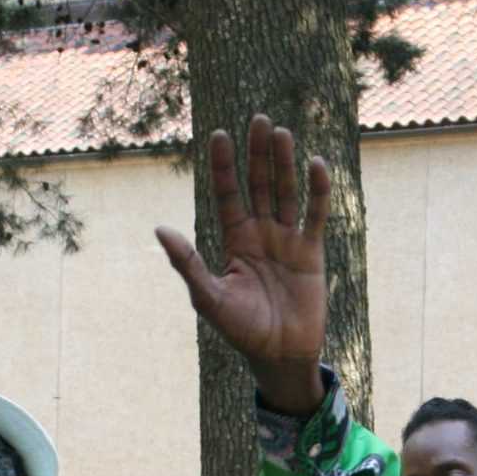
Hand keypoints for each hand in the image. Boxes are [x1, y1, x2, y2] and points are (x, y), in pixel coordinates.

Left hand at [154, 115, 328, 416]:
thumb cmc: (240, 330)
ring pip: (286, 193)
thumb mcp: (208, 297)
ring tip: (281, 132)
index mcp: (234, 240)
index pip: (228, 194)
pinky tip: (315, 164)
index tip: (219, 134)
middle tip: (258, 120)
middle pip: (259, 184)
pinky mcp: (312, 252)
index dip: (224, 166)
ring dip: (284, 163)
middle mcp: (261, 234)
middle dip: (258, 154)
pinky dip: (317, 191)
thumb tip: (159, 228)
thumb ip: (186, 262)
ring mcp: (287, 240)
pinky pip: (315, 215)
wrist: (279, 355)